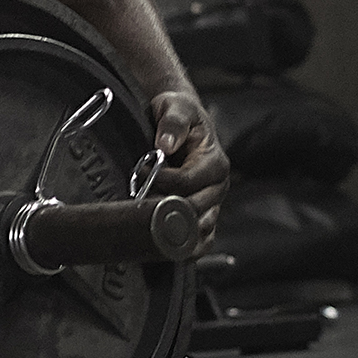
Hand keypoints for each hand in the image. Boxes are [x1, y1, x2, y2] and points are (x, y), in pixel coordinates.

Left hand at [149, 90, 228, 254]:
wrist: (181, 118)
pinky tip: (168, 250)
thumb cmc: (179, 112)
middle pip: (194, 209)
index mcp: (215, 162)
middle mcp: (218, 186)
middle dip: (165, 207)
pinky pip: (202, 239)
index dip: (161, 181)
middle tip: (139, 202)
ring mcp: (212, 202)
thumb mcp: (175, 107)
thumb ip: (172, 123)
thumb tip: (166, 144)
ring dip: (176, 231)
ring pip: (200, 228)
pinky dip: (188, 248)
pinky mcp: (204, 213)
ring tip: (148, 226)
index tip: (140, 172)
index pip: (188, 182)